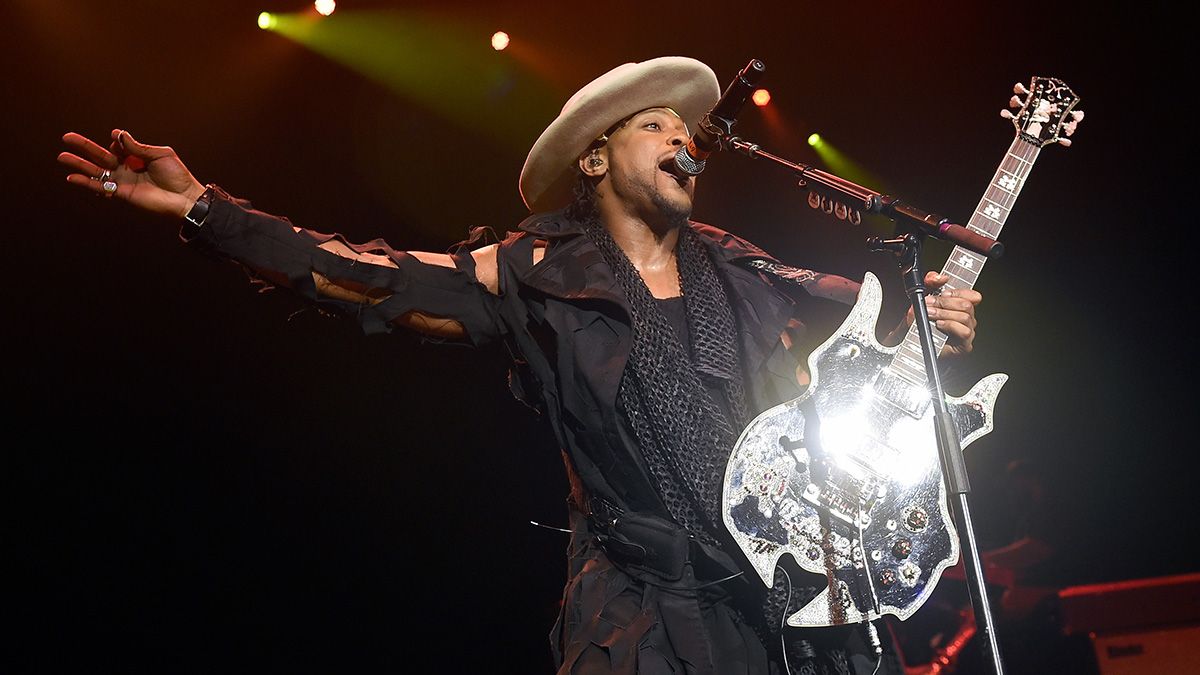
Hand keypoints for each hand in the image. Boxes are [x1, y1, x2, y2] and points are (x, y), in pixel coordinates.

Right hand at [59, 129, 205, 218]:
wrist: (185, 197)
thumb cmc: (177, 175)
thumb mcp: (159, 154)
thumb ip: (137, 146)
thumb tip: (117, 134)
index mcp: (137, 157)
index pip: (118, 145)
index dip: (117, 141)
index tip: (120, 139)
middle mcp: (127, 169)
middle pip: (100, 156)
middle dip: (84, 146)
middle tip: (66, 137)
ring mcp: (123, 181)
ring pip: (96, 171)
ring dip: (79, 164)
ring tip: (62, 156)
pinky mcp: (123, 193)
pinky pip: (101, 187)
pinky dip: (87, 183)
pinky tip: (72, 178)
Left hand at [918, 271, 980, 355]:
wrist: (911, 342)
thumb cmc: (920, 322)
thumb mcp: (922, 298)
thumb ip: (930, 282)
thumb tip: (940, 277)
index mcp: (960, 307)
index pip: (973, 296)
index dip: (959, 292)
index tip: (943, 292)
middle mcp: (967, 319)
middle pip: (966, 304)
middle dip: (945, 302)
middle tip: (929, 303)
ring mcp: (967, 331)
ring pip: (965, 316)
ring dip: (944, 313)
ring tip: (930, 315)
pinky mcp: (964, 345)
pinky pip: (964, 331)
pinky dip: (950, 325)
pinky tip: (939, 325)